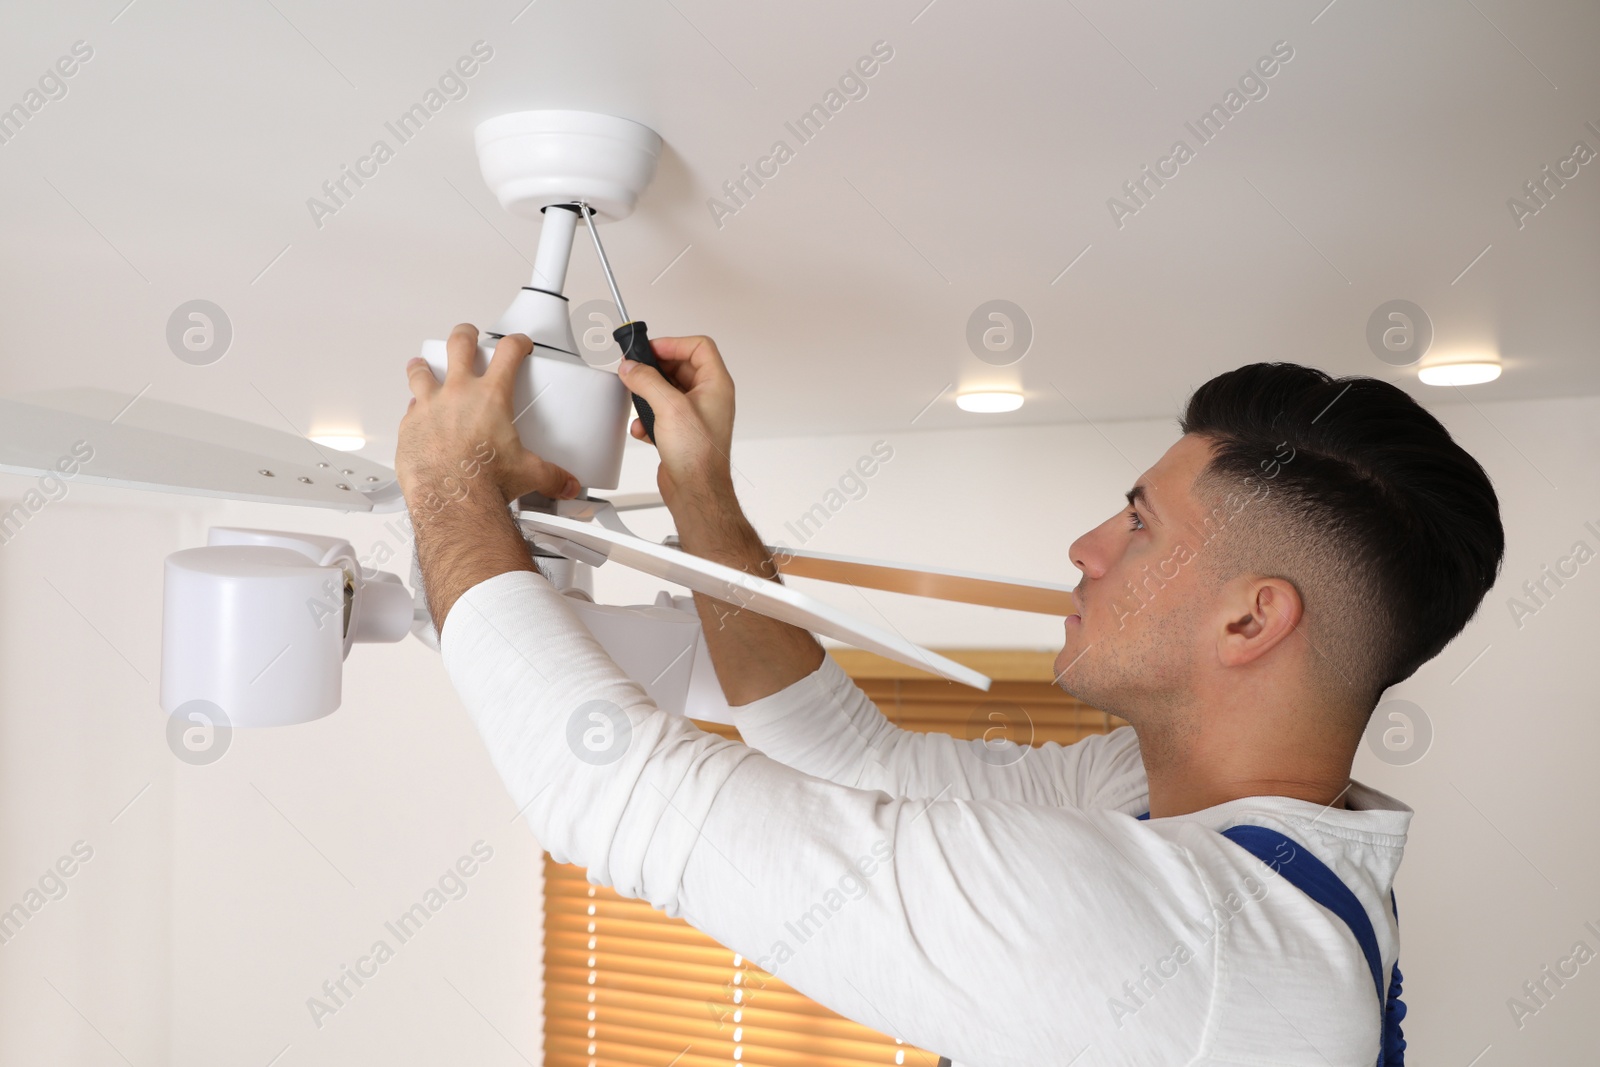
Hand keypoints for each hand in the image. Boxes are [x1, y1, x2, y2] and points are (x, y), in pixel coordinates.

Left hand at [399, 325, 581, 510]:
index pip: (508, 353)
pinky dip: (414, 409)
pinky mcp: (409, 426)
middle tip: (468, 335)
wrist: (452, 499)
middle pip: (459, 345)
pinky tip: (417, 414)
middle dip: (466, 335)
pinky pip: (410, 410)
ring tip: (422, 365)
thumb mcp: (528, 474)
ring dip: (423, 366)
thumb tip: (565, 483)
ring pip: (422, 371)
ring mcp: (430, 407)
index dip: (516, 343)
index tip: (518, 344)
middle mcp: (458, 394)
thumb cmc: (484, 481)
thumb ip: (550, 475)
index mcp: (491, 397)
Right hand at [616, 335, 735, 509]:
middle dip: (654, 370)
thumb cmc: (698, 455)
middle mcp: (708, 397)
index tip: (650, 349)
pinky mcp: (681, 430)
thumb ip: (647, 381)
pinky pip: (661, 412)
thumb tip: (632, 368)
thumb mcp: (669, 408)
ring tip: (637, 399)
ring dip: (648, 394)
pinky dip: (648, 417)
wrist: (695, 490)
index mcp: (716, 385)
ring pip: (667, 390)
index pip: (698, 347)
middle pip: (679, 367)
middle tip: (636, 370)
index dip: (673, 344)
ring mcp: (695, 414)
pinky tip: (642, 427)